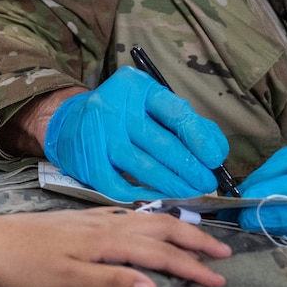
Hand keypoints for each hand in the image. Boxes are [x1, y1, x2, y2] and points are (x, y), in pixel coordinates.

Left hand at [0, 209, 229, 286]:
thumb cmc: (23, 267)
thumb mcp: (67, 281)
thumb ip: (112, 282)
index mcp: (107, 240)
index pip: (161, 254)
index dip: (192, 268)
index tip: (220, 281)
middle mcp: (106, 223)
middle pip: (162, 229)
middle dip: (196, 242)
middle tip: (226, 254)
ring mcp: (94, 218)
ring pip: (147, 218)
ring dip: (178, 228)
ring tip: (201, 236)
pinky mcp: (82, 219)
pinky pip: (130, 215)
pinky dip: (152, 219)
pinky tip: (151, 224)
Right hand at [42, 66, 229, 201]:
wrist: (69, 123)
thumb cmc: (121, 116)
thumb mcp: (150, 105)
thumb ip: (186, 122)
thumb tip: (217, 151)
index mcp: (136, 87)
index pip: (175, 112)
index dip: (199, 138)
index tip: (214, 159)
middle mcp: (115, 107)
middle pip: (161, 143)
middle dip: (189, 168)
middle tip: (207, 183)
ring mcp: (99, 136)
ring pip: (143, 167)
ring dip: (172, 185)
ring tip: (191, 194)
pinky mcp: (89, 162)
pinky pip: (120, 185)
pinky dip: (143, 195)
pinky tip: (161, 199)